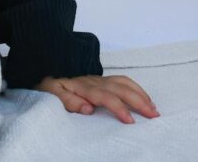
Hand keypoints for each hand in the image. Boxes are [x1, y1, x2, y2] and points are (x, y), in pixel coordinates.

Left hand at [36, 75, 159, 122]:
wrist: (44, 77)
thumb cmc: (48, 90)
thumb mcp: (51, 96)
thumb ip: (68, 102)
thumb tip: (88, 108)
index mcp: (81, 86)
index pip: (105, 96)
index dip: (119, 107)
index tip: (130, 121)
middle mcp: (93, 81)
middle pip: (120, 89)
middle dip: (138, 101)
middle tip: (153, 115)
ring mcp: (99, 79)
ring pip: (124, 83)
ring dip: (141, 94)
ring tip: (153, 109)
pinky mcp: (102, 80)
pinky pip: (122, 81)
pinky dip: (137, 89)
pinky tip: (145, 98)